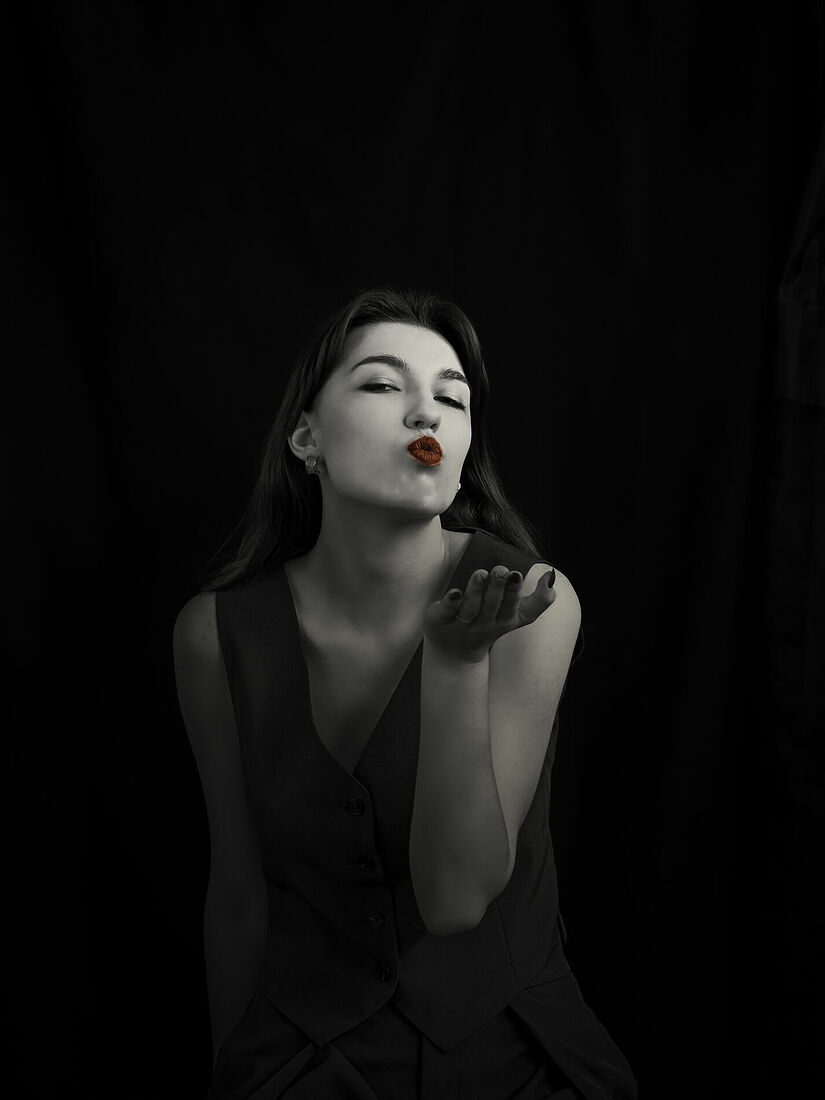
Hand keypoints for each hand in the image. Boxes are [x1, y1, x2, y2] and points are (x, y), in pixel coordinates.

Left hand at [422, 564, 555, 663]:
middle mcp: (483, 626)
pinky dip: (450, 603)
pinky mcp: (441, 623)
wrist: (453, 653)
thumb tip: (550, 578)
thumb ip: (538, 600)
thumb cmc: (488, 625)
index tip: (517, 574)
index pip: (512, 610)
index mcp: (504, 622)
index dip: (515, 593)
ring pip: (470, 609)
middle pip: (491, 607)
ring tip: (481, 573)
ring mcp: (461, 626)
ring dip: (476, 591)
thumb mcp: (516, 617)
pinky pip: (446, 613)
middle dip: (498, 588)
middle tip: (502, 569)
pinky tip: (454, 592)